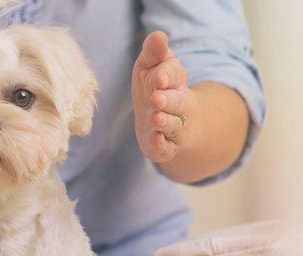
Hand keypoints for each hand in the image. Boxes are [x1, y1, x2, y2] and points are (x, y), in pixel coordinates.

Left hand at [132, 31, 192, 162]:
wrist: (161, 117)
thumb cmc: (153, 87)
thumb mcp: (151, 66)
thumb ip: (154, 52)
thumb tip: (158, 35)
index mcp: (174, 82)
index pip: (173, 76)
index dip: (166, 76)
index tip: (158, 76)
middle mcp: (177, 105)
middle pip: (177, 103)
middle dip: (168, 101)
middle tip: (156, 98)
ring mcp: (172, 127)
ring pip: (172, 126)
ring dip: (165, 122)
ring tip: (155, 118)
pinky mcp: (165, 146)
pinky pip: (166, 148)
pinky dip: (161, 145)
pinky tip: (155, 140)